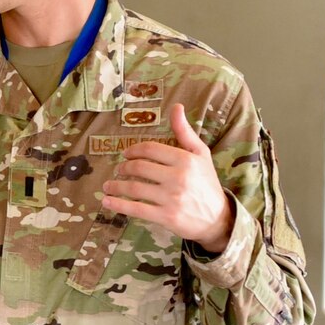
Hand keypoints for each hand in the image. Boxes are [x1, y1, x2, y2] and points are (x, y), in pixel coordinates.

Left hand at [101, 102, 234, 252]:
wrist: (217, 217)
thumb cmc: (206, 182)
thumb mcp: (200, 154)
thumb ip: (185, 132)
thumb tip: (176, 107)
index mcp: (185, 159)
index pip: (150, 149)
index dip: (134, 150)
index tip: (126, 154)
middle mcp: (178, 177)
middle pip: (139, 168)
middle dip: (123, 168)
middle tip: (118, 170)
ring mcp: (171, 198)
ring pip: (134, 188)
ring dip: (116, 186)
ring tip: (107, 186)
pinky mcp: (166, 217)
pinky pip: (136, 209)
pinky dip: (118, 205)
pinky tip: (107, 202)